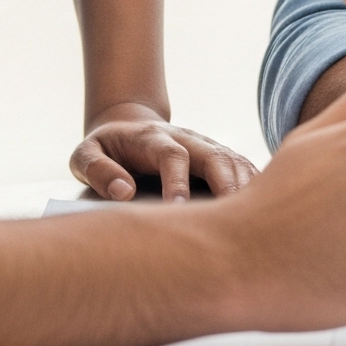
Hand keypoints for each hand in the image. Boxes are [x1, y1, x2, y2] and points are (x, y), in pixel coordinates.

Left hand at [71, 105, 257, 201]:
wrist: (127, 125)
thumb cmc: (105, 148)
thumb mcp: (84, 155)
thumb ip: (98, 171)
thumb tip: (125, 192)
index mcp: (152, 138)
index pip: (172, 155)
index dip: (178, 180)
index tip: (179, 208)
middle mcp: (185, 138)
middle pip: (215, 156)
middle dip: (227, 184)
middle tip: (233, 218)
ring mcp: (204, 145)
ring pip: (234, 161)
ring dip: (246, 186)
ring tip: (253, 220)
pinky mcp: (216, 155)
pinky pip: (242, 167)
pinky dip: (255, 185)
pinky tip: (261, 211)